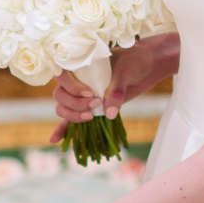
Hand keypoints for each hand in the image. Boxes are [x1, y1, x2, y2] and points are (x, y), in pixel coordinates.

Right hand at [47, 34, 176, 145]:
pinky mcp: (91, 107)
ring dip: (73, 116)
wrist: (148, 66)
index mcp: (80, 65)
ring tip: (91, 117)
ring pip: (64, 108)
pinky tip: (55, 140)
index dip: (72, 88)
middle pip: (61, 96)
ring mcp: (82, 94)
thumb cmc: (134, 61)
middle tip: (95, 105)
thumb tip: (108, 113)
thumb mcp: (125, 72)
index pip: (62, 77)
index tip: (90, 94)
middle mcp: (77, 79)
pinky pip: (74, 117)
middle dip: (74, 105)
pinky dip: (64, 129)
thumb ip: (116, 91)